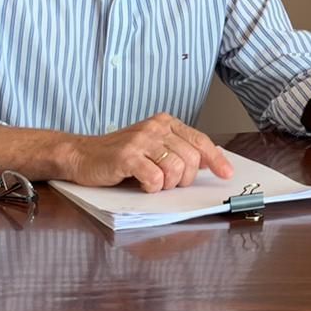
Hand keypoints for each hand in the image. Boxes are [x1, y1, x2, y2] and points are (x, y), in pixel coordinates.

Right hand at [71, 113, 233, 191]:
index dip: (216, 159)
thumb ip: (178, 150)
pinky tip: (144, 185)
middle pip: (190, 157)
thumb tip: (208, 161)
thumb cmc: (120, 156)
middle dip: (185, 178)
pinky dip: (152, 187)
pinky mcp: (127, 156)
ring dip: (168, 184)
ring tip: (154, 183)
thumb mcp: (153, 148)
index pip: (200, 140)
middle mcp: (155, 127)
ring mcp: (141, 140)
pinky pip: (154, 177)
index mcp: (165, 123)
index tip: (226, 173)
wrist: (83, 155)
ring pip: (175, 168)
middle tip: (170, 184)